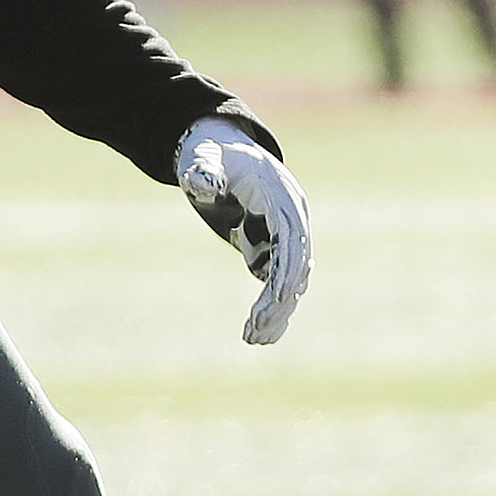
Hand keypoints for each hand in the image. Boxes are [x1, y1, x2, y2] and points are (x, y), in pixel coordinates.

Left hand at [176, 117, 312, 344]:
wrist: (219, 154)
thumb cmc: (212, 154)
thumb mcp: (204, 159)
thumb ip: (203, 170)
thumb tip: (200, 182)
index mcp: (283, 196)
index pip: (292, 236)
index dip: (288, 267)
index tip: (278, 297)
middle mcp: (292, 220)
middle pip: (295, 265)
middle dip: (278, 299)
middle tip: (254, 329)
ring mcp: (284, 238)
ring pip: (289, 281)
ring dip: (275, 312)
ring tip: (253, 340)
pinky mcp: (271, 250)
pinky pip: (277, 284)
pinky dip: (271, 310)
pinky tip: (259, 337)